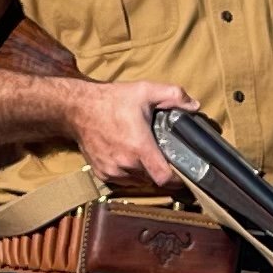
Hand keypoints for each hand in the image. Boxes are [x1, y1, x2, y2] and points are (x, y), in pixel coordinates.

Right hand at [65, 75, 194, 193]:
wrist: (78, 108)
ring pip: (138, 182)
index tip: (183, 173)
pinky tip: (130, 158)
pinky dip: (130, 174)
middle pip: (153, 179)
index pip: (164, 178)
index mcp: (140, 147)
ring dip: (145, 173)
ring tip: (147, 156)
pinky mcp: (102, 173)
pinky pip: (123, 181)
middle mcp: (126, 164)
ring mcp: (112, 171)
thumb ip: (173, 95)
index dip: (177, 180)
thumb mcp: (145, 91)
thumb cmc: (112, 100)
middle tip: (165, 157)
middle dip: (161, 171)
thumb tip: (195, 105)